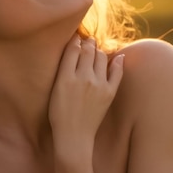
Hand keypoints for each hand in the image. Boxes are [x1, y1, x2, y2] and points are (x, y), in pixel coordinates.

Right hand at [48, 34, 123, 153]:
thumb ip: (63, 69)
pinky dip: (118, 61)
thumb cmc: (59, 113)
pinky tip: (117, 57)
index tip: (75, 37)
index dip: (74, 40)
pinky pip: (117, 71)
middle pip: (88, 50)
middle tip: (87, 40)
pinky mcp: (109, 92)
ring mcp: (98, 85)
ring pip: (101, 56)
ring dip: (98, 50)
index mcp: (65, 77)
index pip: (72, 49)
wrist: (74, 136)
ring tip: (95, 50)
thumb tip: (74, 48)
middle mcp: (83, 78)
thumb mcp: (55, 89)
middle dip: (87, 42)